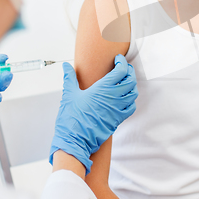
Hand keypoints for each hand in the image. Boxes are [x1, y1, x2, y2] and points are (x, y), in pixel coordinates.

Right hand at [49, 54, 137, 173]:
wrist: (75, 140)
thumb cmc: (71, 117)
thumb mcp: (69, 94)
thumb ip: (70, 78)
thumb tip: (66, 66)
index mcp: (103, 88)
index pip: (121, 70)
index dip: (122, 62)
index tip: (119, 59)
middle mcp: (114, 97)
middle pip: (130, 80)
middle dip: (129, 71)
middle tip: (124, 68)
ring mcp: (118, 108)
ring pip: (133, 93)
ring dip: (131, 85)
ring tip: (125, 81)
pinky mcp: (119, 119)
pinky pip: (131, 107)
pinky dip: (131, 100)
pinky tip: (125, 98)